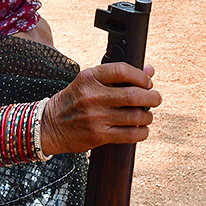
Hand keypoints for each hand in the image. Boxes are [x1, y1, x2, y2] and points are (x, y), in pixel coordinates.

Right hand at [40, 62, 160, 155]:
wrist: (50, 126)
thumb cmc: (74, 100)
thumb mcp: (90, 81)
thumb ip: (119, 76)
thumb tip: (150, 70)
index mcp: (90, 77)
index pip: (123, 71)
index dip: (141, 76)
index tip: (147, 81)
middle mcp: (93, 96)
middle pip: (133, 95)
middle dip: (151, 97)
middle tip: (156, 98)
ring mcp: (96, 117)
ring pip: (134, 116)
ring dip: (147, 116)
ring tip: (147, 115)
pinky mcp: (98, 136)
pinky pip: (129, 135)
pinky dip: (141, 132)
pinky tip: (142, 129)